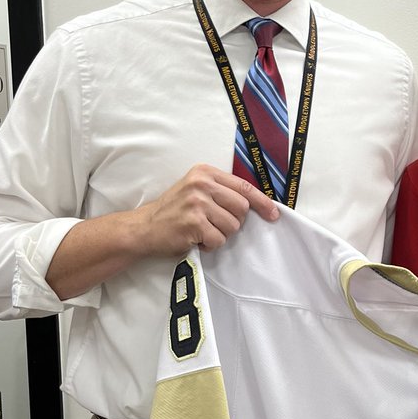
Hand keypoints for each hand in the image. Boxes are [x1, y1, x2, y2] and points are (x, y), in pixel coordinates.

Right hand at [137, 164, 278, 256]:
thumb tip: (255, 204)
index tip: (273, 214)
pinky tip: (196, 240)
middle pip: (242, 208)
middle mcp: (201, 184)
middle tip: (214, 225)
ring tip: (202, 231)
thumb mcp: (196, 190)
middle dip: (233, 222)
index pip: (244, 187)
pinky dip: (210, 245)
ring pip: (232, 226)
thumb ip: (221, 192)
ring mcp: (197, 203)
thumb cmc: (174, 212)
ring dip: (220, 235)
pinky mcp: (194, 223)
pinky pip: (219, 240)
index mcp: (204, 172)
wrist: (144, 227)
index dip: (262, 202)